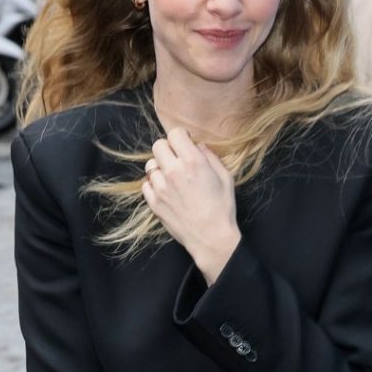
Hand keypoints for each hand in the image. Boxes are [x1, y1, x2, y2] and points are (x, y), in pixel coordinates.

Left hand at [142, 127, 240, 284]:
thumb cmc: (222, 208)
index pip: (175, 134)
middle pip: (158, 145)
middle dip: (168, 149)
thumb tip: (199, 146)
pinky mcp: (154, 202)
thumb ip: (211, 157)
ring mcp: (161, 187)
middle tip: (177, 159)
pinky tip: (166, 191)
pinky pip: (146, 184)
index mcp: (193, 161)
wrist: (211, 238)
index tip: (185, 144)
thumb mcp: (225, 177)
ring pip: (150, 165)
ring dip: (160, 167)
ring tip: (171, 177)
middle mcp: (173, 171)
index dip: (181, 137)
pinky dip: (154, 185)